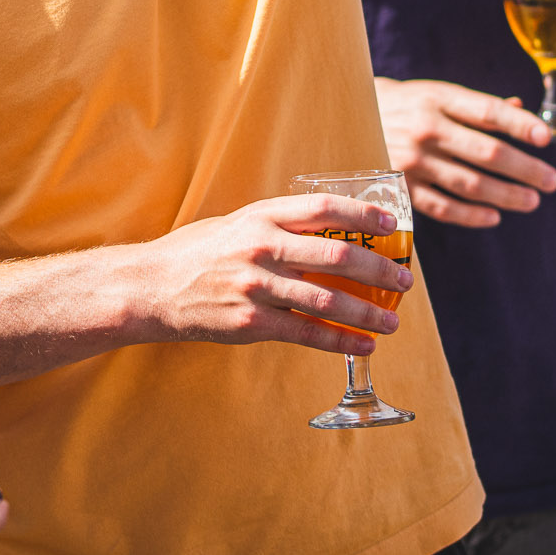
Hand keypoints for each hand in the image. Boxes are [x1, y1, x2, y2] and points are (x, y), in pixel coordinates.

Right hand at [133, 193, 412, 354]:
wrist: (152, 287)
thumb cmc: (197, 252)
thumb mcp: (237, 223)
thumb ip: (279, 226)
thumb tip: (333, 233)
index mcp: (261, 216)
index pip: (323, 209)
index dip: (362, 216)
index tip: (390, 225)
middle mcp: (262, 248)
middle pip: (337, 257)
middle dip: (379, 270)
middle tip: (404, 281)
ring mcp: (257, 287)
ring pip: (328, 300)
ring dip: (368, 313)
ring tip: (392, 321)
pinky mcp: (251, 323)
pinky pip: (306, 333)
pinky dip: (340, 341)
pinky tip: (363, 345)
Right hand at [376, 78, 555, 229]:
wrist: (348, 117)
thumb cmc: (406, 105)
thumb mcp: (437, 94)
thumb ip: (477, 105)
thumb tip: (520, 108)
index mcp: (438, 98)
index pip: (487, 112)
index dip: (520, 124)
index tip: (546, 138)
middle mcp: (426, 128)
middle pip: (486, 152)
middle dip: (525, 169)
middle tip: (551, 181)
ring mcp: (412, 159)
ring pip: (470, 184)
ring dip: (506, 195)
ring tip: (531, 200)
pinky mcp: (401, 186)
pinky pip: (443, 207)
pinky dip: (472, 215)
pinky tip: (494, 217)